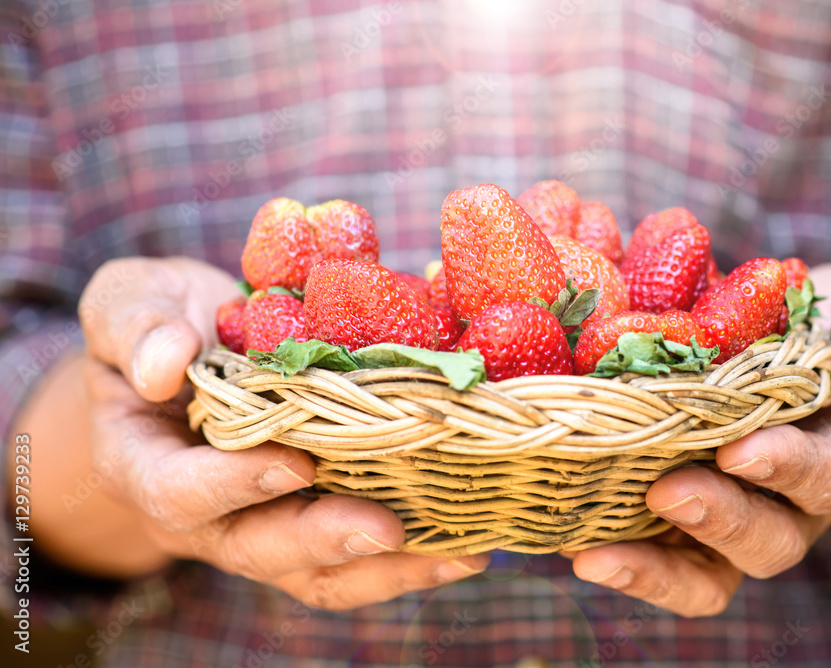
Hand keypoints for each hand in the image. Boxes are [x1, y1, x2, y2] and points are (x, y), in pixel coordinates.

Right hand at [77, 257, 487, 608]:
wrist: (190, 351)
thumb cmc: (160, 324)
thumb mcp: (131, 302)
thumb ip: (135, 326)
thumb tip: (163, 366)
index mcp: (146, 463)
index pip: (178, 493)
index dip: (233, 485)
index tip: (294, 462)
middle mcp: (205, 514)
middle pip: (259, 549)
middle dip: (325, 541)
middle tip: (387, 529)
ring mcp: (262, 524)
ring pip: (317, 571)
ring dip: (386, 570)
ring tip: (459, 554)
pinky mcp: (311, 519)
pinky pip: (355, 557)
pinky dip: (410, 557)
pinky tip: (468, 545)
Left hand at [570, 263, 830, 615]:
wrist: (807, 353)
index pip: (828, 477)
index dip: (788, 469)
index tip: (741, 449)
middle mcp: (792, 504)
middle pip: (767, 541)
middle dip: (717, 519)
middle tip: (666, 491)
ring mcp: (736, 518)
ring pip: (707, 572)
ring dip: (653, 567)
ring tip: (593, 554)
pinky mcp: (685, 517)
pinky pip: (660, 557)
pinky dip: (621, 558)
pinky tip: (572, 547)